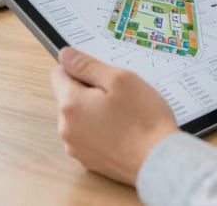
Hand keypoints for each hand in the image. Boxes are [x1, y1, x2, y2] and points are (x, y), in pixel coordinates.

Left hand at [51, 48, 178, 184]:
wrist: (158, 160)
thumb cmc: (143, 117)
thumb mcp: (119, 79)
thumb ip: (88, 66)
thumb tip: (65, 55)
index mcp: (70, 104)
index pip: (59, 73)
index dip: (80, 68)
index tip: (101, 73)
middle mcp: (66, 128)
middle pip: (69, 96)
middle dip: (90, 89)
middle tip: (119, 93)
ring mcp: (76, 147)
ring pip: (79, 116)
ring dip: (95, 109)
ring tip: (123, 112)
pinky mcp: (88, 160)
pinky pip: (88, 134)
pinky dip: (101, 128)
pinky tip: (123, 129)